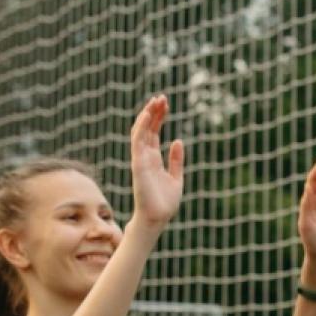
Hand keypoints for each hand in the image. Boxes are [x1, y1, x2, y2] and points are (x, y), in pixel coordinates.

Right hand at [129, 95, 183, 228]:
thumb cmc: (165, 202)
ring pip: (141, 131)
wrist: (158, 218)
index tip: (166, 103)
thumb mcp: (176, 178)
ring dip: (147, 115)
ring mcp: (140, 159)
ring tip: (156, 101)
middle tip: (162, 97)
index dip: (159, 117)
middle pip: (147, 128)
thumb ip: (176, 160)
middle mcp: (145, 157)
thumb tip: (177, 141)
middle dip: (154, 112)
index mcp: (154, 159)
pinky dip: (141, 127)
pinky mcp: (138, 164)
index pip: (154, 132)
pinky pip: (137, 142)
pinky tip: (148, 115)